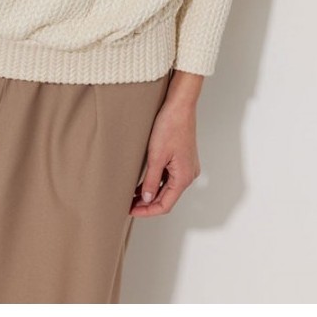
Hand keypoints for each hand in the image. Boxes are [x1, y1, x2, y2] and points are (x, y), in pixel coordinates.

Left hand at [130, 96, 200, 216]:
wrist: (180, 105)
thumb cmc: (171, 126)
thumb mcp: (157, 156)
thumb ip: (152, 181)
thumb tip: (148, 198)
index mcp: (184, 177)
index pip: (165, 205)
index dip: (147, 211)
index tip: (132, 211)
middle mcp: (188, 174)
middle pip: (167, 198)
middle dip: (148, 203)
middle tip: (128, 205)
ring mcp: (186, 166)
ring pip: (167, 188)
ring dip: (151, 193)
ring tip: (132, 196)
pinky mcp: (182, 159)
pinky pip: (169, 177)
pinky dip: (156, 182)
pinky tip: (143, 183)